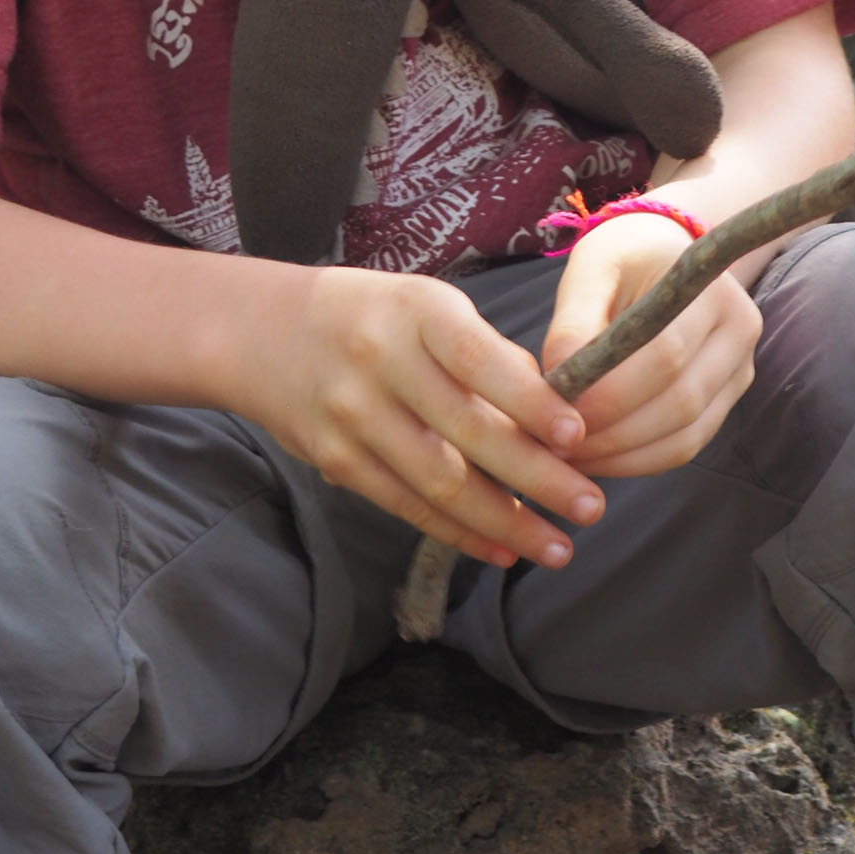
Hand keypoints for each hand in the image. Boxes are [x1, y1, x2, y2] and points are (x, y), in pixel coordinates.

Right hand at [244, 264, 604, 570]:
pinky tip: (501, 547)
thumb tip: (554, 413)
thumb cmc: (371, 314)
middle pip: (468, 432)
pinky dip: (459, 532)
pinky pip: (407, 505)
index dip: (532, 401)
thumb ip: (485, 355)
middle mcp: (382, 361)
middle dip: (537, 478)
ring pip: (440, 482)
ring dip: (505, 521)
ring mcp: (354, 415)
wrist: (263, 331)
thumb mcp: (427, 306)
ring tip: (558, 546)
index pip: (481, 360)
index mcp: (417, 311)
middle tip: (591, 508)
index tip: (580, 437)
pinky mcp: (335, 460)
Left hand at [541, 213, 761, 475]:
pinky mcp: (727, 401)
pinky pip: (687, 444)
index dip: (612, 394)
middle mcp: (740, 332)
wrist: (662, 253)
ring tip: (572, 457)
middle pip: (680, 403)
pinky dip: (641, 460)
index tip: (561, 414)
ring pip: (686, 435)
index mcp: (712, 289)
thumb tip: (557, 387)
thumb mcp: (590, 271)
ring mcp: (740, 371)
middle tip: (559, 446)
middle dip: (614, 433)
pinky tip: (600, 457)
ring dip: (625, 456)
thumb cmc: (621, 257)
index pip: (666, 355)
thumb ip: (573, 325)